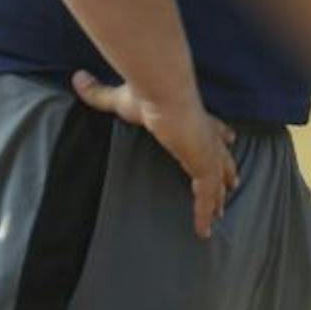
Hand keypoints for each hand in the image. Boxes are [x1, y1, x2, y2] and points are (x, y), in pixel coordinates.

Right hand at [71, 70, 237, 237]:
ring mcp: (207, 151)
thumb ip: (98, 93)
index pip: (211, 127)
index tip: (229, 138)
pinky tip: (203, 231)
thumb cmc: (145, 93)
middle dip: (227, 169)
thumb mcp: (118, 98)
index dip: (219, 133)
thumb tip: (77, 78)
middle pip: (221, 156)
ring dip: (218, 196)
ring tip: (219, 213)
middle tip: (233, 181)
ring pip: (217, 180)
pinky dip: (204, 214)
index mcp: (191, 115)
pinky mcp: (204, 166)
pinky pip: (206, 197)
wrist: (162, 93)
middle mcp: (204, 134)